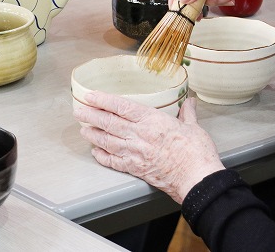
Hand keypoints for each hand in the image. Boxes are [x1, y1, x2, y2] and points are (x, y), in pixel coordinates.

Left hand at [73, 92, 224, 203]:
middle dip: (91, 116)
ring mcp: (135, 153)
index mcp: (153, 121)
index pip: (122, 107)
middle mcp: (140, 136)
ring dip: (93, 135)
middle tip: (79, 111)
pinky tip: (96, 152)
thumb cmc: (196, 153)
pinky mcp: (136, 169)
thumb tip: (189, 102)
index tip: (92, 96)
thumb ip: (188, 113)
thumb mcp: (194, 127)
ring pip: (107, 141)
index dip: (104, 100)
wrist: (196, 178)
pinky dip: (102, 156)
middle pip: (109, 123)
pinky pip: (113, 162)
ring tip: (83, 129)